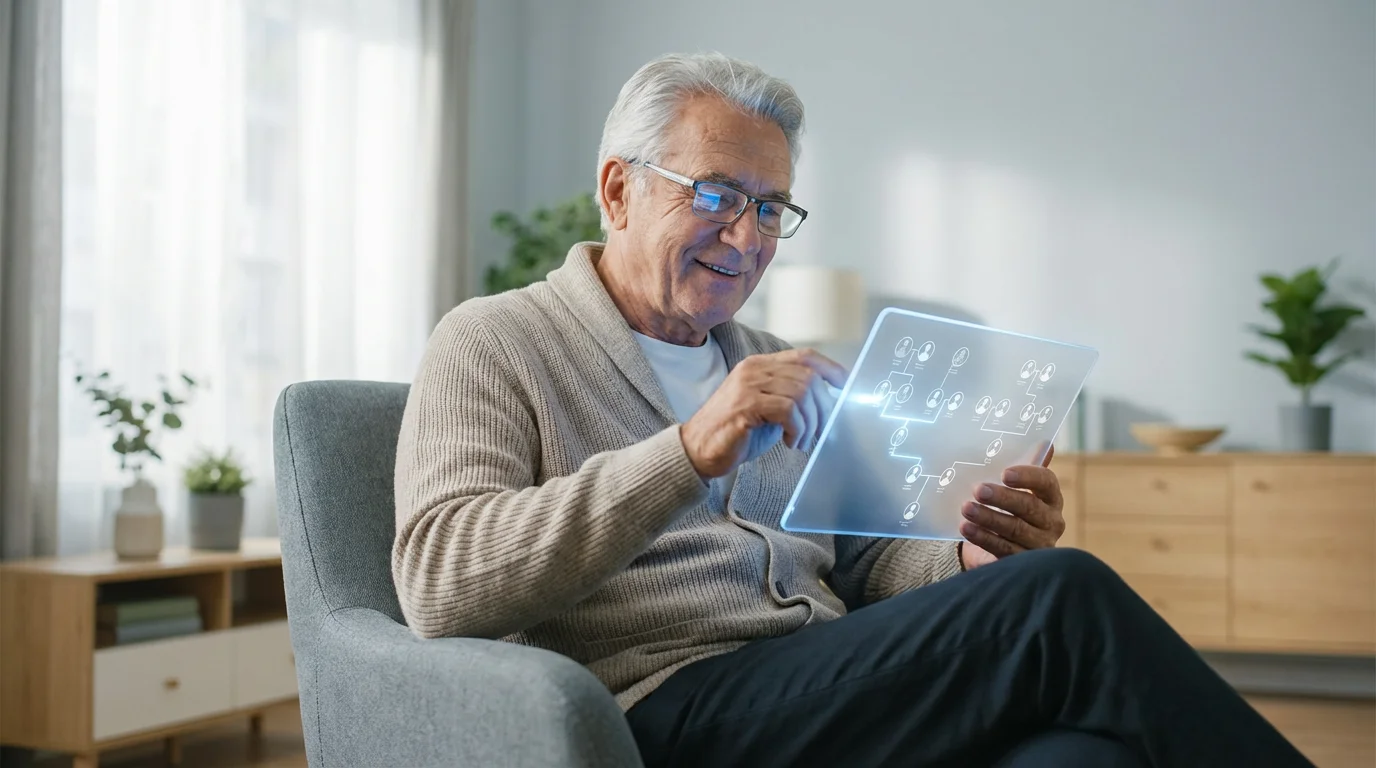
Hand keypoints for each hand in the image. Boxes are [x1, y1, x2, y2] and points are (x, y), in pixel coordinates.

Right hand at [680, 348, 846, 478]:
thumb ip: (791, 399)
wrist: (697, 451)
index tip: (846, 386)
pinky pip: (788, 410)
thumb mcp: (768, 409)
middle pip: (809, 377)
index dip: (831, 369)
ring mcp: (748, 385)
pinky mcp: (745, 406)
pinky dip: (798, 429)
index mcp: (760, 365)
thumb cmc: (735, 434)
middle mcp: (754, 369)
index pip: (805, 356)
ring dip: (811, 423)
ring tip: (802, 440)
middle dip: (823, 408)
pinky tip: (791, 442)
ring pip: (802, 393)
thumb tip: (829, 403)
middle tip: (820, 432)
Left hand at [959, 446, 1063, 569]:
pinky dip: (983, 538)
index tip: (1005, 473)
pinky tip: (966, 528)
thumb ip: (1022, 467)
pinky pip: (1004, 550)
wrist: (994, 545)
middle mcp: (1051, 521)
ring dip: (988, 518)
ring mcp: (1039, 544)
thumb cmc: (1004, 508)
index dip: (1027, 476)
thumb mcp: (1010, 488)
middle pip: (1029, 507)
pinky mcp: (1023, 563)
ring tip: (966, 509)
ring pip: (1015, 529)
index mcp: (1050, 497)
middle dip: (1002, 498)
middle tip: (978, 490)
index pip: (1046, 482)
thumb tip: (1043, 442)